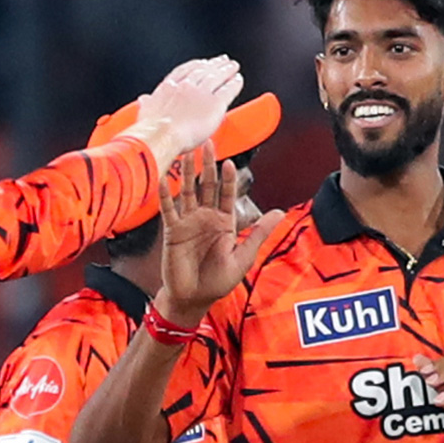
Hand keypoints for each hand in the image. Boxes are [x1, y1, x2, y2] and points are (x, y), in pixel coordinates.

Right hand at [131, 57, 243, 173]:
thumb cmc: (152, 129)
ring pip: (217, 77)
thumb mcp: (145, 112)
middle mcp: (187, 86)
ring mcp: (202, 93)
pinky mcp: (215, 104)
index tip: (202, 63)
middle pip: (204, 71)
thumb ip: (148, 104)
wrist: (162, 135)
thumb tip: (144, 100)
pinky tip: (238, 80)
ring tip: (233, 66)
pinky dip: (234, 84)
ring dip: (226, 70)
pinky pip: (228, 90)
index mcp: (170, 87)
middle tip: (222, 61)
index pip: (186, 70)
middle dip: (214, 65)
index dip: (196, 65)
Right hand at [156, 142, 284, 325]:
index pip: (227, 195)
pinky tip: (163, 179)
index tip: (229, 162)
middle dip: (208, 165)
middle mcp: (206, 218)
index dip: (228, 179)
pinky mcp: (173, 231)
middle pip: (207, 187)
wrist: (193, 299)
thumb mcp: (243, 256)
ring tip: (187, 153)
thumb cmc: (218, 281)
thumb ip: (259, 233)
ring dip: (187, 173)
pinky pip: (169, 210)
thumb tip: (280, 212)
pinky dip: (166, 195)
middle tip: (208, 143)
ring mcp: (188, 223)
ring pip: (188, 192)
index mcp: (224, 223)